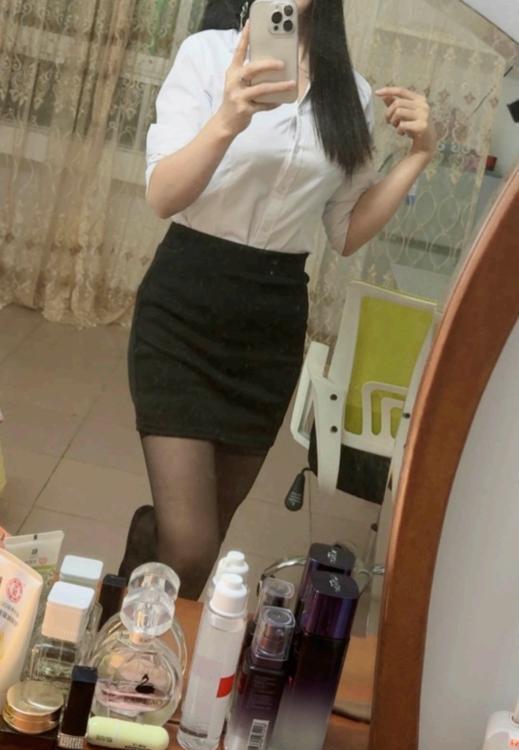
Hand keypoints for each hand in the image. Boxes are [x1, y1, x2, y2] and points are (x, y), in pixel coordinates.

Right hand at [216, 21, 296, 137]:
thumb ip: (249, 74)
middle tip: (282, 63)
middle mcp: (234, 82)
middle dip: (268, 65)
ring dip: (278, 86)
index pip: (239, 51)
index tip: (251, 24)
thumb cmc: (235, 99)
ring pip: (261, 88)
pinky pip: (263, 105)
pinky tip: (281, 100)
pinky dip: (273, 102)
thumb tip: (271, 65)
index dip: (245, 37)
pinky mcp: (245, 110)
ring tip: (291, 83)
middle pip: (252, 69)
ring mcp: (239, 97)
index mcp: (232, 72)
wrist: (225, 122)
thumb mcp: (237, 83)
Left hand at [375, 87, 436, 158]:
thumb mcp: (404, 114)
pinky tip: (402, 133)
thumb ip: (395, 104)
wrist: (427, 143)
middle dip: (388, 113)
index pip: (401, 91)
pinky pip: (402, 125)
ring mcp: (423, 115)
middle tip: (388, 121)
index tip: (376, 93)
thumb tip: (384, 96)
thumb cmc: (414, 126)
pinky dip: (398, 130)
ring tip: (396, 127)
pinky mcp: (422, 126)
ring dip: (393, 121)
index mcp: (419, 99)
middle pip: (397, 103)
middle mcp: (422, 105)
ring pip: (399, 112)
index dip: (388, 90)